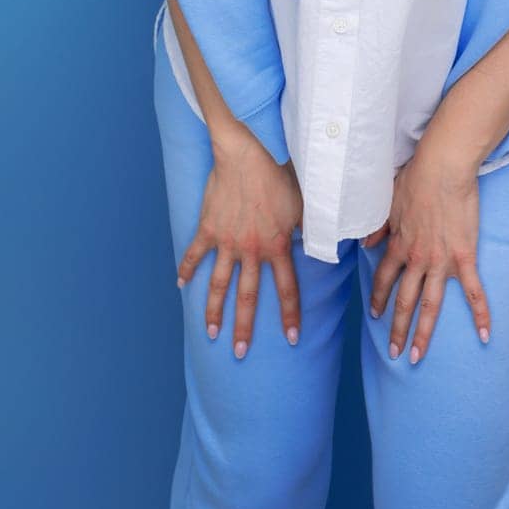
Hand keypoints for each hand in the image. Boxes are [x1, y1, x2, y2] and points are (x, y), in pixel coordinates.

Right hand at [175, 129, 303, 357]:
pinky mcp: (208, 230)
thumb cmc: (279, 176)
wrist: (246, 155)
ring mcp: (227, 243)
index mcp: (277, 246)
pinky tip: (181, 285)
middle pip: (247, 297)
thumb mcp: (303, 205)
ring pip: (218, 284)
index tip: (291, 339)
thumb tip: (326, 244)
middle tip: (240, 353)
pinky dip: (187, 270)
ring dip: (213, 311)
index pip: (287, 289)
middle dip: (244, 327)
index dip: (289, 315)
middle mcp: (251, 251)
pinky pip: (194, 255)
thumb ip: (311, 229)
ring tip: (211, 333)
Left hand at [363, 142, 490, 364]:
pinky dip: (480, 314)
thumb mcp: (388, 202)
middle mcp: (417, 259)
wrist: (443, 168)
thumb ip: (378, 227)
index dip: (378, 298)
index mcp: (399, 245)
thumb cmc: (416, 178)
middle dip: (397, 328)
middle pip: (405, 300)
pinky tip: (485, 335)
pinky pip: (474, 291)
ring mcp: (442, 261)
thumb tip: (366, 245)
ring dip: (423, 333)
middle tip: (393, 352)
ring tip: (417, 355)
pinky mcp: (465, 257)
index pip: (384, 279)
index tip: (375, 315)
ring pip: (431, 305)